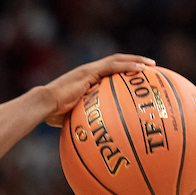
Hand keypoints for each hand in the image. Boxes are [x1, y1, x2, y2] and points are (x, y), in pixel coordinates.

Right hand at [41, 53, 156, 126]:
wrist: (44, 105)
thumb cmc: (53, 114)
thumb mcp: (72, 116)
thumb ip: (83, 118)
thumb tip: (91, 134)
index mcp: (85, 79)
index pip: (107, 70)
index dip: (122, 70)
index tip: (136, 75)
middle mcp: (88, 71)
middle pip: (115, 61)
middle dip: (134, 61)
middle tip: (150, 66)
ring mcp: (88, 70)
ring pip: (117, 60)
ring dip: (135, 61)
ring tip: (151, 65)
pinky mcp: (88, 72)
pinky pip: (113, 67)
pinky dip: (128, 66)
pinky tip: (142, 69)